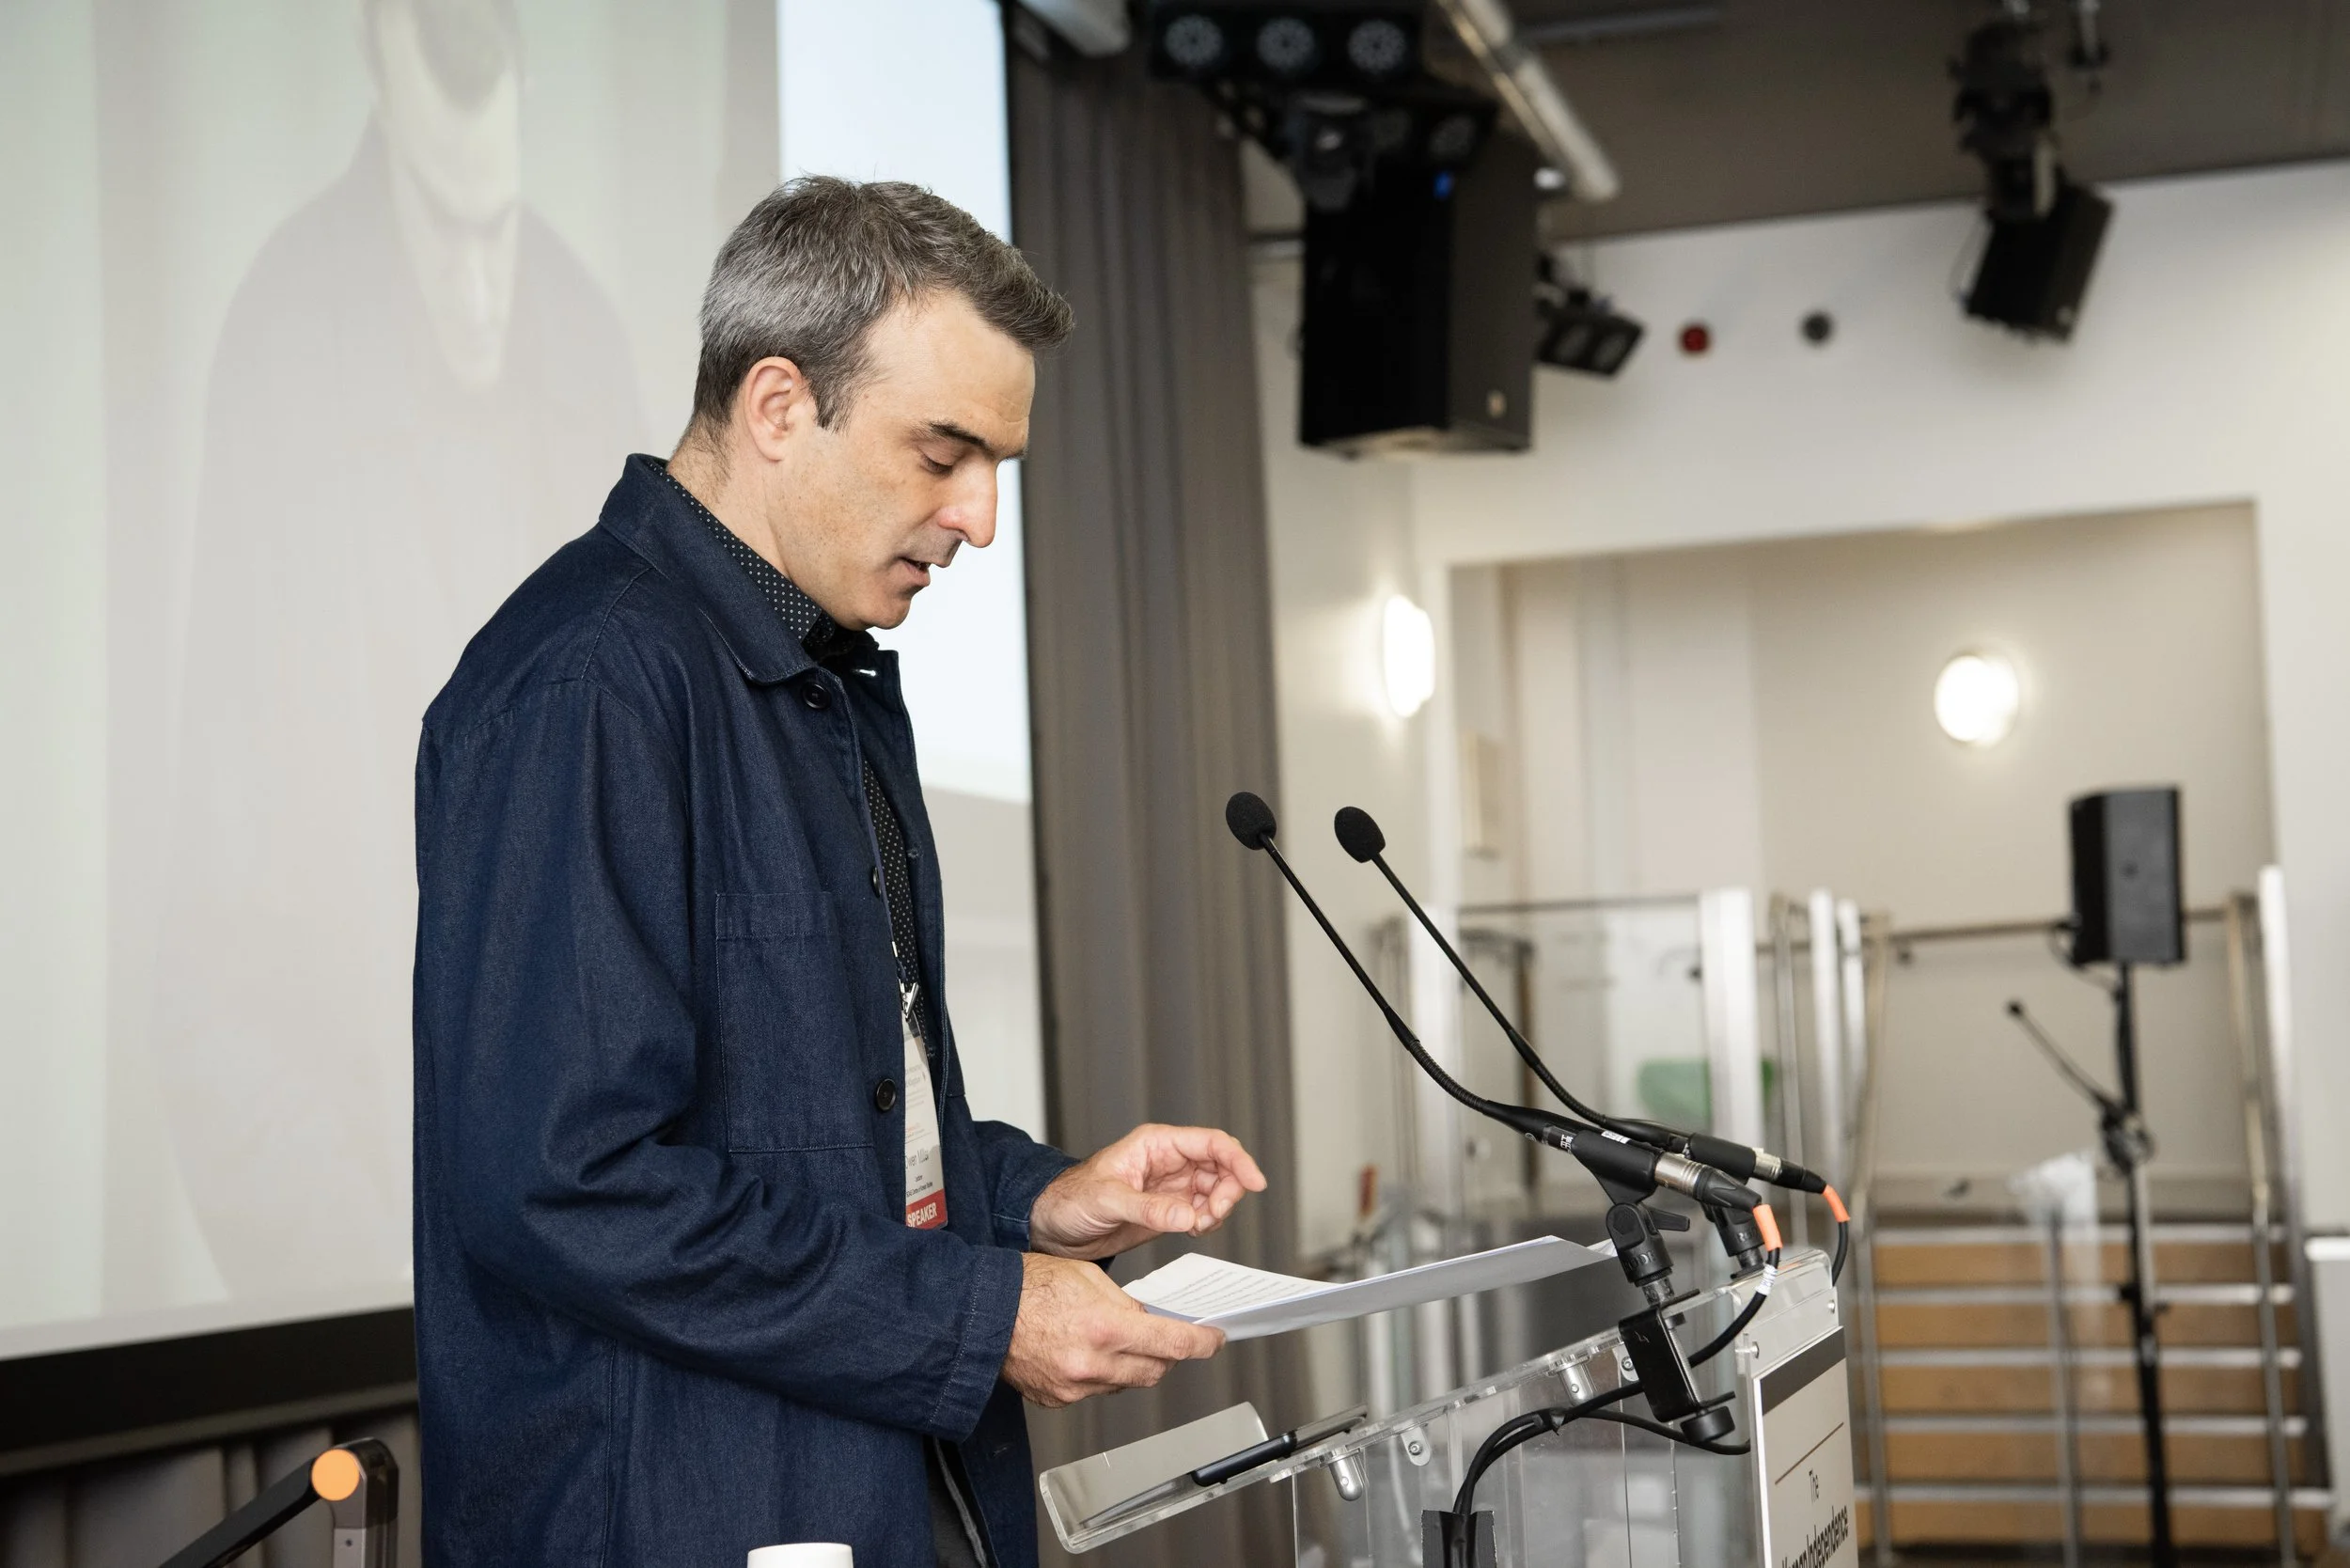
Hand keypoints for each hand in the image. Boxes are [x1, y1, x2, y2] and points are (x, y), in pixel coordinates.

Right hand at [1002, 1253, 1225, 1407]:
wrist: (981, 1313)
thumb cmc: (1027, 1286)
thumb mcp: (1088, 1278)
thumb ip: (1125, 1304)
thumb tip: (1148, 1320)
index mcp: (1105, 1327)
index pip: (1172, 1343)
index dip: (1201, 1344)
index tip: (1213, 1340)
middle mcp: (1093, 1363)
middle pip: (1154, 1371)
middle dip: (1168, 1356)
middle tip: (1169, 1339)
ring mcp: (1075, 1386)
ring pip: (1125, 1384)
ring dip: (1133, 1365)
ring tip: (1116, 1339)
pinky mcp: (1058, 1399)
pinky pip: (1095, 1391)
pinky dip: (1101, 1375)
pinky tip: (1087, 1353)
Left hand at [1029, 1124, 1267, 1260]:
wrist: (1054, 1227)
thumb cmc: (1070, 1199)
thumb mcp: (1107, 1200)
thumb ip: (1148, 1208)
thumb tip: (1187, 1215)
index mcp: (1156, 1144)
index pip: (1210, 1143)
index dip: (1238, 1160)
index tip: (1255, 1183)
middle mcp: (1168, 1162)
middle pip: (1221, 1167)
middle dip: (1227, 1191)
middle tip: (1212, 1215)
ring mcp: (1171, 1187)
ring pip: (1216, 1190)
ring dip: (1217, 1209)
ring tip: (1197, 1225)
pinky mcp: (1169, 1210)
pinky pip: (1203, 1211)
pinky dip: (1207, 1222)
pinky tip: (1192, 1230)